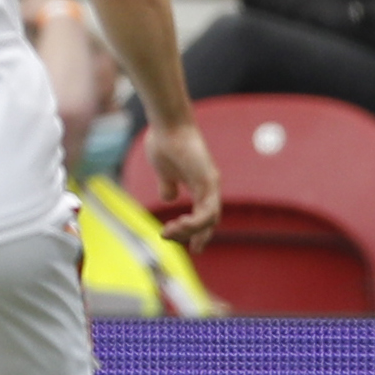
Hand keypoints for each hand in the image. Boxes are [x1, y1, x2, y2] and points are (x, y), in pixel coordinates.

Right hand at [143, 119, 220, 253]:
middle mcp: (210, 187)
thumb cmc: (164, 142)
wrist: (167, 124)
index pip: (205, 216)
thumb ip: (168, 185)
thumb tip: (170, 198)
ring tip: (168, 231)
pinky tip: (178, 224)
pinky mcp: (208, 182)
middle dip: (194, 236)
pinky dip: (195, 224)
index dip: (199, 233)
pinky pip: (207, 212)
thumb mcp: (164, 172)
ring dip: (189, 231)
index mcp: (200, 186)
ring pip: (209, 220)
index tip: (193, 249)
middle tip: (169, 237)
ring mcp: (211, 184)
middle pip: (209, 222)